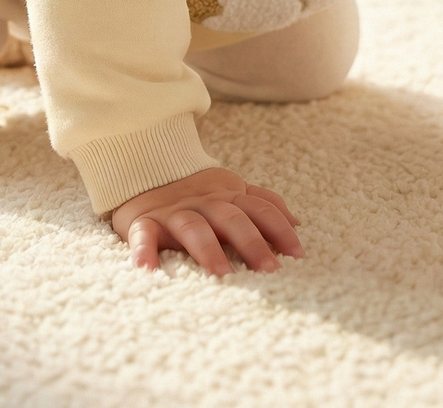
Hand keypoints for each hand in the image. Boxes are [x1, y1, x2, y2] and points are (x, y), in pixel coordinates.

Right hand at [111, 166, 302, 275]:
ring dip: (208, 249)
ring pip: (193, 227)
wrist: (145, 169)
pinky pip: (144, 234)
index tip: (298, 255)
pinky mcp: (144, 221)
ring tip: (221, 274)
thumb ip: (261, 204)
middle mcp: (204, 202)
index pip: (260, 209)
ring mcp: (174, 212)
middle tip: (269, 270)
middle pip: (231, 218)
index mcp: (227, 196)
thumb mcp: (231, 192)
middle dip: (252, 242)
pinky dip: (144, 250)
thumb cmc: (196, 193)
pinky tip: (147, 270)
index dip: (280, 229)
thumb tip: (297, 223)